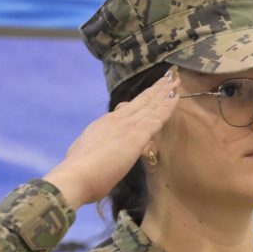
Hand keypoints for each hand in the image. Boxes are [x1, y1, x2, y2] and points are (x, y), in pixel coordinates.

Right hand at [43, 68, 179, 209]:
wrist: (76, 174)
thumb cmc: (78, 169)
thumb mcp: (85, 151)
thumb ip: (97, 147)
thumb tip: (100, 149)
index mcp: (105, 124)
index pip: (128, 109)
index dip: (142, 99)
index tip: (151, 91)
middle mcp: (117, 120)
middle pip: (142, 101)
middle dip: (156, 89)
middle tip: (169, 77)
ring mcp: (128, 125)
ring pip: (151, 105)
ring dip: (165, 92)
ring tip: (176, 80)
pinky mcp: (137, 135)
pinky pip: (157, 117)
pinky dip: (168, 106)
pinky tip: (176, 96)